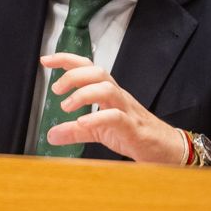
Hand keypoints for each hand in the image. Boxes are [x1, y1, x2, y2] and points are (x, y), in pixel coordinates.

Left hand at [41, 52, 187, 163]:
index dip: (67, 60)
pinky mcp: (133, 128)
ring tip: (66, 106)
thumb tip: (51, 134)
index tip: (45, 60)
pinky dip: (96, 118)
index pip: (88, 68)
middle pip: (98, 72)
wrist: (165, 150)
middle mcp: (118, 96)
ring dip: (82, 94)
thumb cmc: (134, 134)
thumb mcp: (98, 132)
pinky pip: (115, 117)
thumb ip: (75, 131)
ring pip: (107, 89)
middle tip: (55, 90)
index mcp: (109, 93)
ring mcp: (127, 110)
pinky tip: (82, 123)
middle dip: (73, 75)